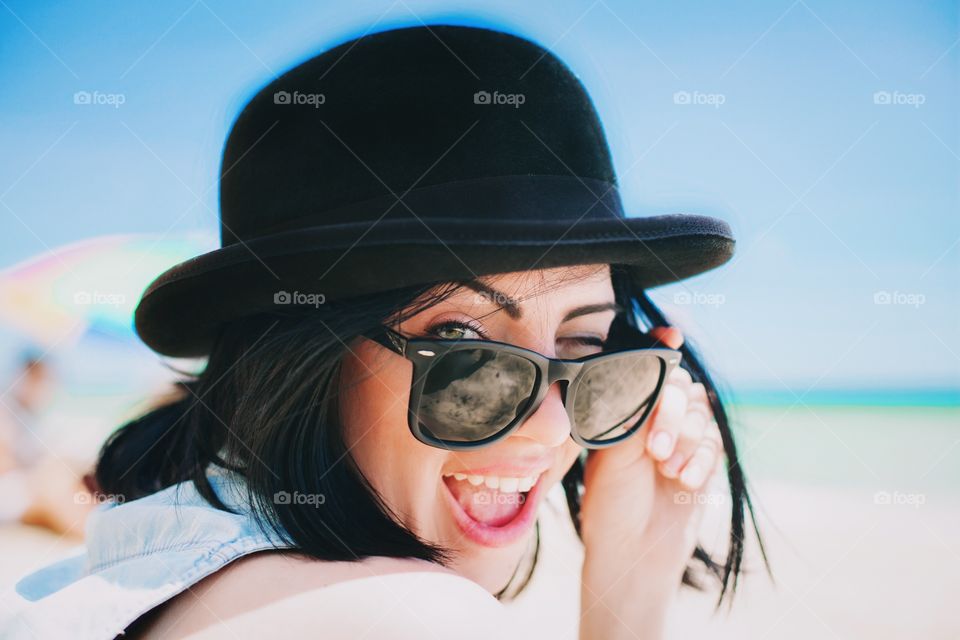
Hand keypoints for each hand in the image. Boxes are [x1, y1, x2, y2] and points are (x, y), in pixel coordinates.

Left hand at [577, 326, 723, 637]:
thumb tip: (652, 369)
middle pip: (679, 386)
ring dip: (687, 441)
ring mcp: (679, 438)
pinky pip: (714, 441)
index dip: (660, 346)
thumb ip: (636, 409)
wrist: (633, 552)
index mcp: (623, 410)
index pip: (647, 368)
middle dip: (672, 415)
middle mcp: (651, 419)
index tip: (672, 332)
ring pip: (699, 413)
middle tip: (656, 451)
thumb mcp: (615, 451)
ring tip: (667, 471)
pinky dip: (701, 460)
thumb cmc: (611, 503)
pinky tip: (683, 481)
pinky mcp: (701, 460)